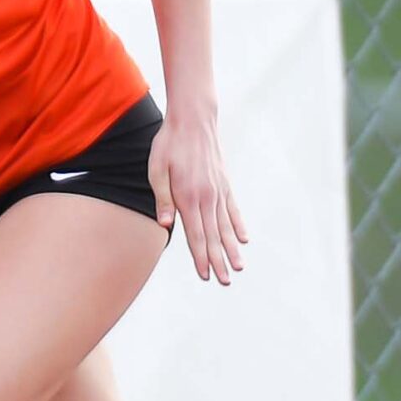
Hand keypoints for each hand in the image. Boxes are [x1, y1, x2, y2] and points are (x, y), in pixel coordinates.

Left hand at [150, 111, 247, 284]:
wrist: (193, 119)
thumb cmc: (169, 144)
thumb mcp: (157, 169)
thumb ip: (162, 198)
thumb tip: (165, 225)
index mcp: (189, 196)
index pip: (196, 234)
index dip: (201, 257)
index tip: (206, 275)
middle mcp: (207, 197)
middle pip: (213, 235)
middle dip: (218, 260)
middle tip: (224, 281)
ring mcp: (219, 191)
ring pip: (225, 226)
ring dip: (231, 248)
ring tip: (239, 267)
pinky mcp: (224, 184)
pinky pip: (233, 209)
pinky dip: (238, 225)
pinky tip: (243, 239)